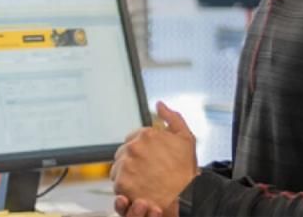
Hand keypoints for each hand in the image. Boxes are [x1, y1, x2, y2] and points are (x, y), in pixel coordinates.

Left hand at [113, 102, 199, 216]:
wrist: (184, 197)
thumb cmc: (185, 171)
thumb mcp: (186, 138)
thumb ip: (172, 118)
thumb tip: (160, 105)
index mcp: (147, 134)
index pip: (133, 138)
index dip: (143, 149)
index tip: (150, 158)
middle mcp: (134, 147)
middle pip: (123, 152)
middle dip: (133, 160)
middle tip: (147, 171)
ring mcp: (126, 165)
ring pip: (118, 167)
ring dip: (127, 173)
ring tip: (143, 180)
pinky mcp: (121, 183)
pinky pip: (116, 182)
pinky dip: (125, 187)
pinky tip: (139, 188)